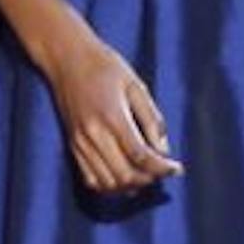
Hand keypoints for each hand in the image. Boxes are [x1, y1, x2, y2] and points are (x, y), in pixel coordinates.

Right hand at [40, 23, 181, 196]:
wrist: (66, 58)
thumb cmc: (105, 66)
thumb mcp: (136, 86)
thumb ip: (152, 120)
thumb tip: (163, 151)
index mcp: (112, 117)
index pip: (140, 156)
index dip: (162, 168)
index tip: (177, 169)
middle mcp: (93, 135)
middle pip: (124, 175)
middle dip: (149, 179)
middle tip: (163, 171)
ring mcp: (80, 143)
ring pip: (107, 183)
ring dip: (130, 186)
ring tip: (146, 176)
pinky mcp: (72, 146)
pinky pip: (90, 179)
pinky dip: (110, 186)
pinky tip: (125, 178)